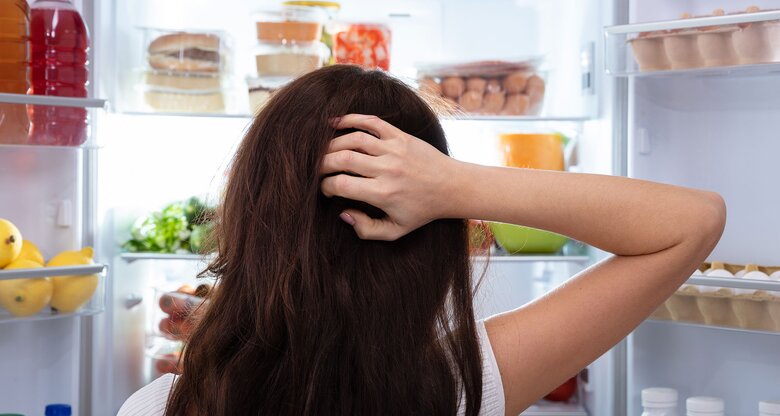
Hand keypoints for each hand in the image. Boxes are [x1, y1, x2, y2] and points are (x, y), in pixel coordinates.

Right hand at [320, 114, 456, 240]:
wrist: (452, 187)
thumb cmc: (422, 211)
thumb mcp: (396, 231)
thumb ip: (367, 229)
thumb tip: (344, 213)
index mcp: (382, 193)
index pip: (340, 184)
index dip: (325, 186)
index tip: (325, 189)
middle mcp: (387, 169)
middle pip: (341, 159)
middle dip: (321, 164)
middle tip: (316, 169)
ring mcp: (394, 149)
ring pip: (353, 139)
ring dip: (332, 143)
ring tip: (323, 151)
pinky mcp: (400, 136)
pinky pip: (371, 122)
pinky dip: (351, 119)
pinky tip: (335, 123)